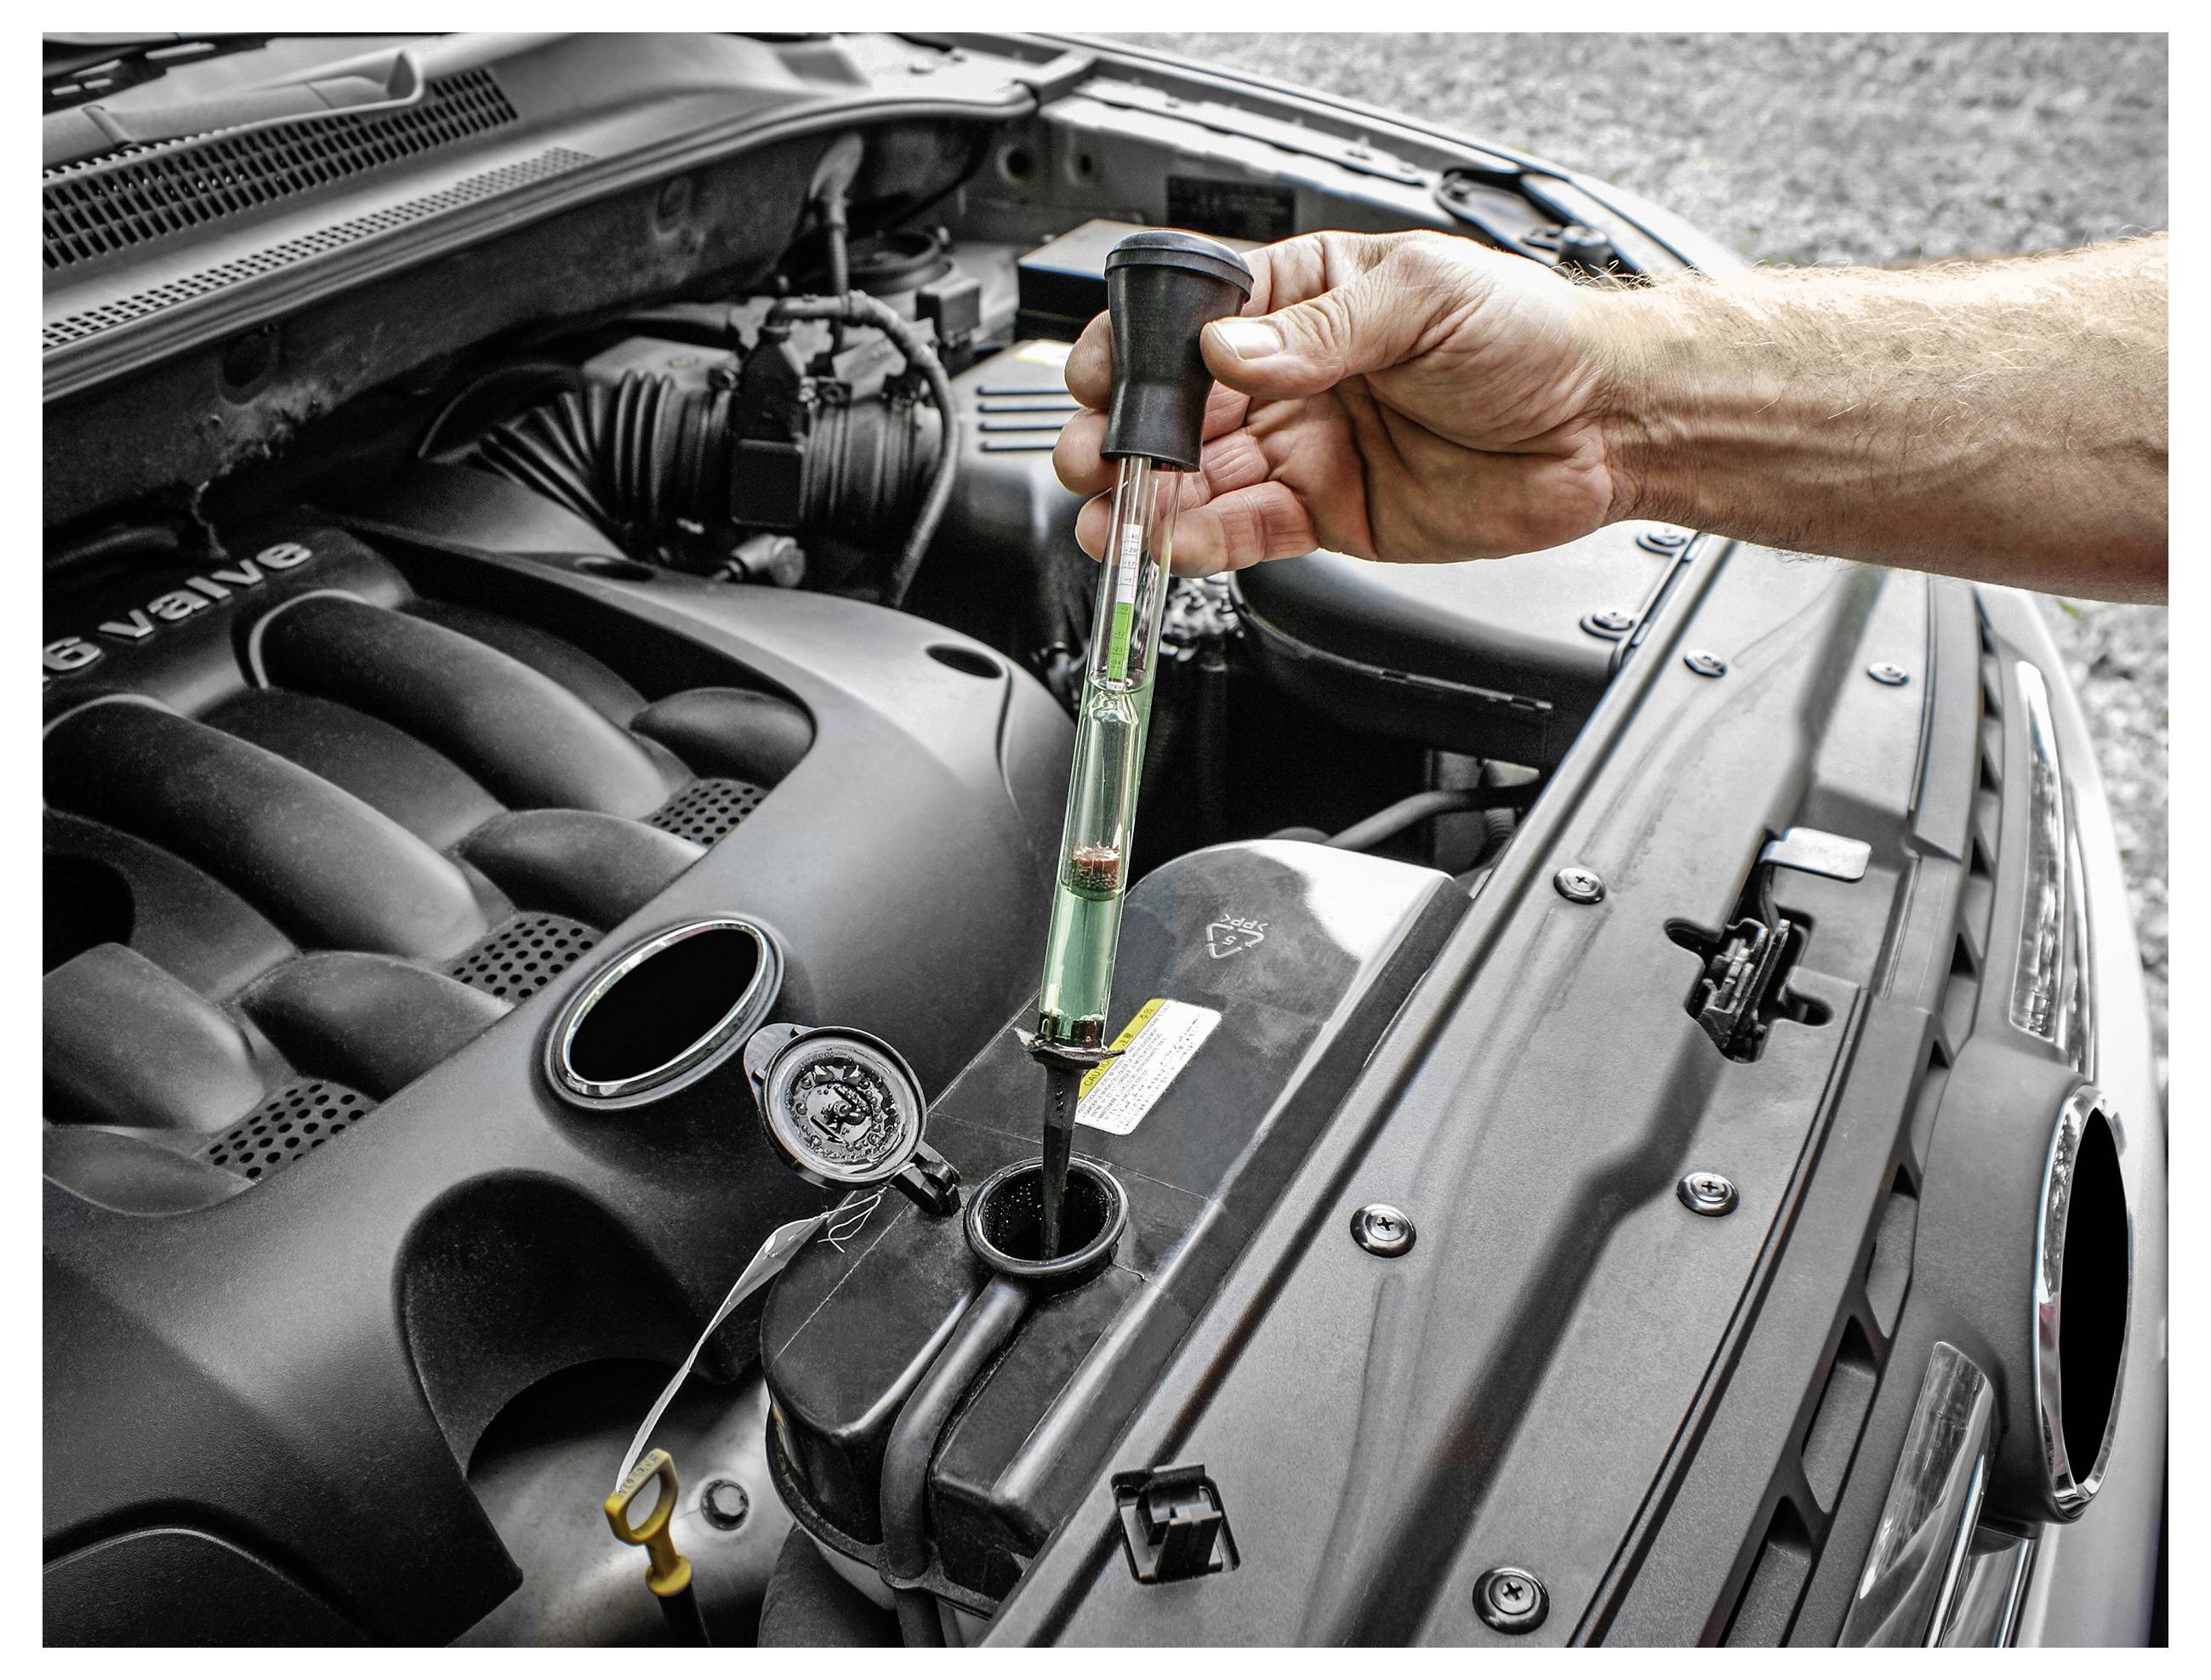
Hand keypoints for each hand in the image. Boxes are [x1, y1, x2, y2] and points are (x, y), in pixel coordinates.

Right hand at [1052, 229, 1629, 575]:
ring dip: (1147, 498)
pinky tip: (1168, 542)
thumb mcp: (1423, 298)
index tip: (1104, 375)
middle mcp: (1295, 375)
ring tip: (1108, 515)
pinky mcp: (1328, 513)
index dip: (1137, 349)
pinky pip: (1249, 531)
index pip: (1195, 319)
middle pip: (1180, 408)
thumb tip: (1232, 350)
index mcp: (1309, 297)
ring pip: (1202, 478)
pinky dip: (1203, 541)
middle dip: (1125, 434)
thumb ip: (1321, 330)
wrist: (1604, 425)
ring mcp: (1307, 447)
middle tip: (1093, 456)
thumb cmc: (1532, 336)